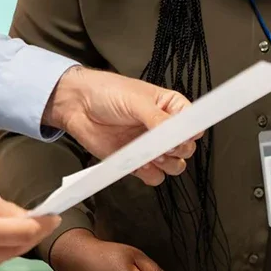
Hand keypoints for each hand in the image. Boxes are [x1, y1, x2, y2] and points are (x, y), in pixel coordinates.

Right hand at [0, 177, 58, 270]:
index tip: (53, 217)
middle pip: (17, 249)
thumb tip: (27, 217)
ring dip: (13, 244)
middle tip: (39, 220)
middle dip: (31, 234)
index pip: (24, 233)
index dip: (43, 225)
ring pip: (3, 259)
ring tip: (12, 226)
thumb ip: (2, 208)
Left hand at [43, 67, 199, 186]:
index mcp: (171, 109)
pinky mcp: (138, 162)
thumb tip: (176, 135)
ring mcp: (152, 147)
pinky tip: (137, 163)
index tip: (180, 135)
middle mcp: (165, 129)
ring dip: (166, 164)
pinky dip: (149, 174)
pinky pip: (155, 177)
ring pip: (175, 166)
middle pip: (187, 149)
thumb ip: (158, 118)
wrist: (76, 106)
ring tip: (150, 154)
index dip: (190, 133)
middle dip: (177, 151)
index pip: (194, 125)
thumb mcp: (135, 100)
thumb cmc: (105, 93)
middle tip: (162, 145)